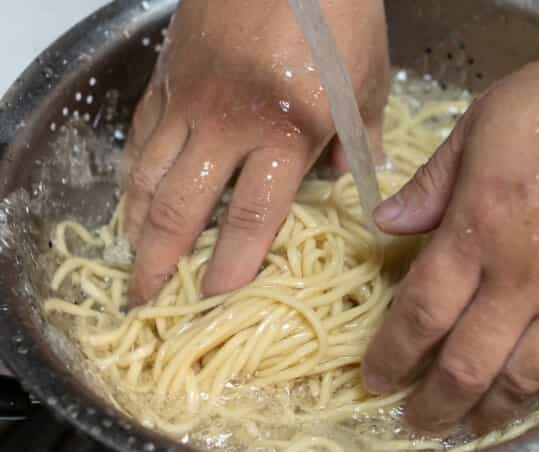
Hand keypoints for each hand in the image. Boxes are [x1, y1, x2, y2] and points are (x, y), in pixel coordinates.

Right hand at [122, 0, 388, 302]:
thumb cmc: (339, 12)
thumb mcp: (367, 80)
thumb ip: (355, 140)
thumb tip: (345, 183)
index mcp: (288, 132)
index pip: (254, 217)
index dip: (232, 265)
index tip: (214, 297)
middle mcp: (229, 124)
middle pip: (183, 207)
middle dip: (160, 259)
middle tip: (147, 297)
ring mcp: (190, 99)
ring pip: (149, 174)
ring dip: (137, 223)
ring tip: (133, 258)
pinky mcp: (168, 75)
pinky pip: (141, 134)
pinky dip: (134, 173)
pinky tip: (132, 197)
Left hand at [361, 37, 538, 431]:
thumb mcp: (487, 121)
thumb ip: (434, 180)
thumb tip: (386, 222)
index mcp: (477, 232)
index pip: (421, 313)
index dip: (393, 354)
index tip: (376, 379)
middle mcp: (523, 281)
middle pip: (468, 364)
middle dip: (437, 403)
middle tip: (419, 422)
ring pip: (528, 377)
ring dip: (496, 410)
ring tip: (475, 425)